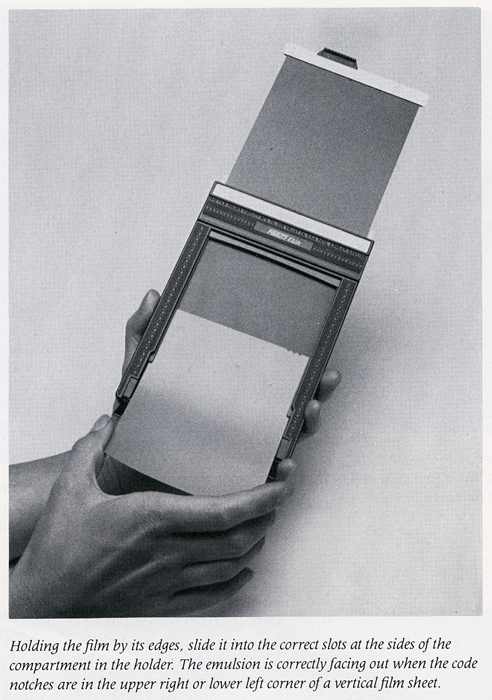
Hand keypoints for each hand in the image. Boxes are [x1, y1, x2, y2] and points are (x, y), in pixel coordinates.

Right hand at [10, 416, 294, 617]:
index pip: (222, 512)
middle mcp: (167, 553)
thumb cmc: (58, 548)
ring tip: (263, 527)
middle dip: (265, 518)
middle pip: (236, 539)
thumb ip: (91, 449)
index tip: (281, 485)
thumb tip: (107, 422)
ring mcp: (167, 583)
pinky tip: (243, 572)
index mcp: (151, 520)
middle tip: (277, 499)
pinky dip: (235, 583)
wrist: (44, 601)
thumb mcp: (71, 488)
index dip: (260, 500)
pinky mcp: (161, 605)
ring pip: (229, 567)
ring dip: (254, 546)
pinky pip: (210, 598)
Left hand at [100, 290, 340, 494]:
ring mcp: (241, 453)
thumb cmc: (134, 422)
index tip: (317, 357)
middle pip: (290, 408)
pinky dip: (282, 475)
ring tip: (309, 414)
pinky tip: (286, 466)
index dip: (299, 370)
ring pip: (286, 440)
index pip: (272, 380)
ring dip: (306, 427)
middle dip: (315, 393)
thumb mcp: (138, 374)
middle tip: (324, 381)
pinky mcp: (231, 483)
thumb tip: (153, 296)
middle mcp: (243, 424)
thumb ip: (143, 335)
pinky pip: (264, 480)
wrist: (120, 468)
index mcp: (230, 396)